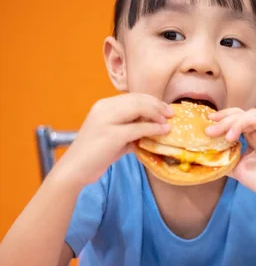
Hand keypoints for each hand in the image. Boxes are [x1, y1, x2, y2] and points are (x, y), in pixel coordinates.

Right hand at [58, 94, 172, 186]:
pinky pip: (139, 128)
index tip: (164, 108)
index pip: (132, 97)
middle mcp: (104, 108)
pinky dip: (154, 128)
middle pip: (138, 99)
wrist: (74, 169)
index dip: (151, 101)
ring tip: (168, 121)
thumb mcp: (113, 137)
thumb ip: (130, 130)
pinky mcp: (112, 135)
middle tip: (171, 113)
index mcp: (103, 106)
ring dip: (157, 114)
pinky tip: (163, 131)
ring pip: (139, 108)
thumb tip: (152, 129)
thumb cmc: (94, 155)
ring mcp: (107, 121)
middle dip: (157, 105)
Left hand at [207, 108, 255, 209]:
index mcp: (252, 136)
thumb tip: (205, 154)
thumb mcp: (235, 168)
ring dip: (236, 122)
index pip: (237, 118)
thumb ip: (223, 157)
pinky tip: (239, 134)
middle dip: (224, 120)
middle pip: (242, 114)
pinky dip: (253, 121)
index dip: (223, 117)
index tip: (208, 122)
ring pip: (253, 114)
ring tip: (226, 137)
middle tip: (210, 131)